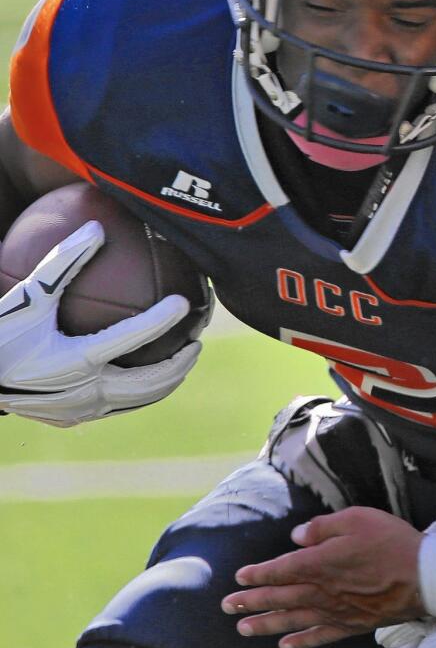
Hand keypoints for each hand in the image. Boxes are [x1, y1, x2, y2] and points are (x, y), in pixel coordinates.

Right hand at [0, 220, 198, 425]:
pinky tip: (143, 376)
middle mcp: (84, 391)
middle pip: (149, 383)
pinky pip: (115, 407)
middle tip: (196, 343)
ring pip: (137, 400)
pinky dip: (137, 393)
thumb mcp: (26, 297)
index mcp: (76, 360)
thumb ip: (62, 263)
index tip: (185, 302)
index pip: (131, 338)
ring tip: (180, 362)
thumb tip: (97, 228)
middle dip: (180, 364)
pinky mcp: (71, 419)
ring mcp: (80, 410)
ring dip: (164, 382)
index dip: (162, 320)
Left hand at [223, 506, 425, 647]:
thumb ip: (323, 528)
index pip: (281, 569)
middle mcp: (322, 591)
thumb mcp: (357, 519)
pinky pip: (320, 636)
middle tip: (226, 607)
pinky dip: (301, 641)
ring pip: (293, 619)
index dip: (258, 574)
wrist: (425, 576)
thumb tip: (297, 536)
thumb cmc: (392, 542)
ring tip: (243, 629)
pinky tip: (285, 645)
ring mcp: (336, 611)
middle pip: (280, 597)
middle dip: (251, 601)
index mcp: (320, 563)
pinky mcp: (352, 624)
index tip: (239, 577)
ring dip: (265, 624)